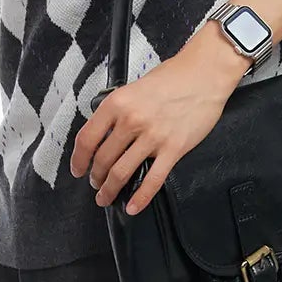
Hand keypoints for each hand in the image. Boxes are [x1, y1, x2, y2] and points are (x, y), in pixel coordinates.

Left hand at [69, 24, 247, 216]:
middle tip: (95, 184)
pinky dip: (140, 198)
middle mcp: (131, 121)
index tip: (77, 170)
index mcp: (117, 104)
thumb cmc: (172, 77)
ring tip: (106, 197)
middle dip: (95, 178)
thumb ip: (117, 111)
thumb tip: (104, 134)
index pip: (86, 139)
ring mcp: (152, 136)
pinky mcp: (173, 148)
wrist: (204, 74)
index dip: (78, 160)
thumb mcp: (133, 88)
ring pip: (122, 173)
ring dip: (110, 190)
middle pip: (102, 160)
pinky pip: (152, 180)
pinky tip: (133, 207)